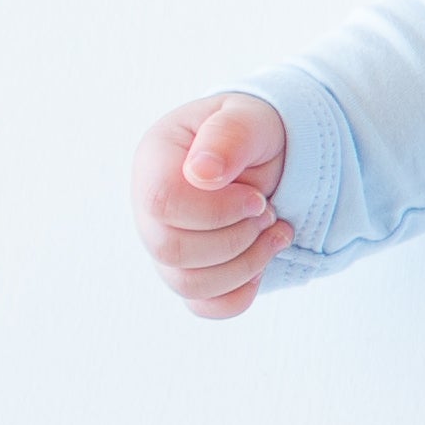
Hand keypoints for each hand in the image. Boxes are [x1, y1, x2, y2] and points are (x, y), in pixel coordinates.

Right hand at [133, 94, 291, 316]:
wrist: (271, 153)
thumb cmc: (254, 132)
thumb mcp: (250, 119)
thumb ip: (228, 136)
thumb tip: (201, 173)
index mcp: (155, 161)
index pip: (162, 202)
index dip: (218, 210)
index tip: (257, 197)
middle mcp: (149, 208)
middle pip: (172, 250)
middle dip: (236, 237)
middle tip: (268, 212)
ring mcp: (166, 244)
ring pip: (189, 284)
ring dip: (246, 264)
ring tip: (275, 231)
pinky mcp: (191, 271)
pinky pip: (204, 305)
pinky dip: (240, 293)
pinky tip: (263, 261)